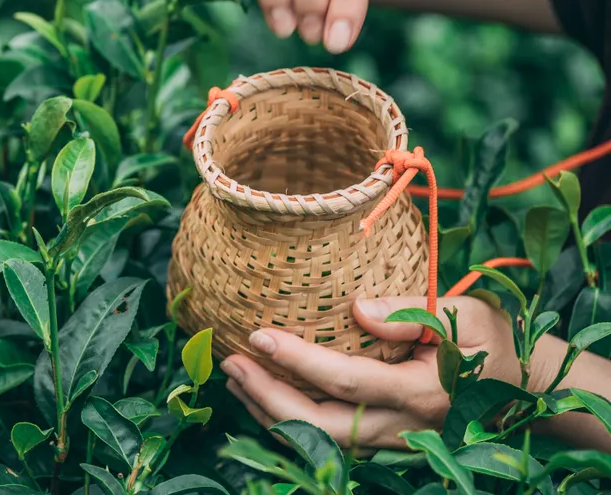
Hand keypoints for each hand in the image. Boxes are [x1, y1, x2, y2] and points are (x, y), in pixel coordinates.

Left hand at [220, 296, 522, 449]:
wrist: (518, 385)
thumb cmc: (488, 338)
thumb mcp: (463, 313)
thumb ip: (412, 313)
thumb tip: (357, 308)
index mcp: (421, 391)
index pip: (347, 381)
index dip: (298, 362)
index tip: (257, 336)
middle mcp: (402, 425)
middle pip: (322, 427)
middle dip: (268, 399)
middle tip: (230, 363)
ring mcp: (390, 439)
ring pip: (319, 439)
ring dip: (270, 412)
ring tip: (234, 376)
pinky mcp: (380, 439)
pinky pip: (326, 438)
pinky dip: (288, 419)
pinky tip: (260, 393)